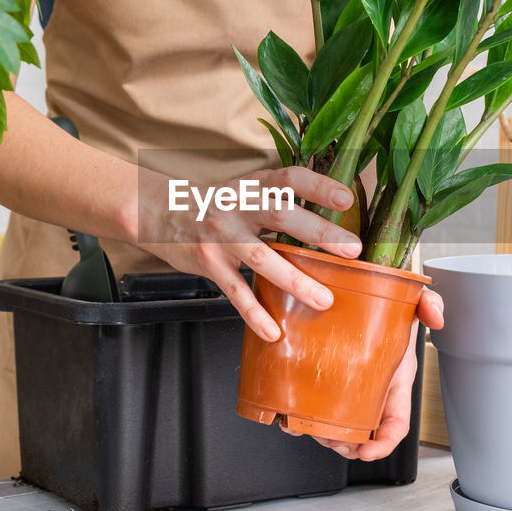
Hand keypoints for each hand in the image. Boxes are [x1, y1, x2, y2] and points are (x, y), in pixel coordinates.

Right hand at [138, 167, 361, 340]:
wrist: (158, 211)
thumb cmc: (216, 204)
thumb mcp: (245, 189)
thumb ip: (278, 200)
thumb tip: (328, 222)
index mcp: (253, 186)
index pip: (289, 179)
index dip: (318, 186)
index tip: (346, 199)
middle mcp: (238, 206)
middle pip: (281, 215)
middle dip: (319, 232)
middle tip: (352, 250)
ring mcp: (222, 237)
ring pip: (262, 258)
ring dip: (295, 280)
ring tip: (325, 300)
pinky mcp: (209, 264)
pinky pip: (236, 292)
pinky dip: (255, 314)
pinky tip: (274, 332)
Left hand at [288, 287, 444, 460]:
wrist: (360, 298)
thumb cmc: (386, 311)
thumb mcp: (411, 304)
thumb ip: (429, 304)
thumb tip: (437, 319)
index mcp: (395, 384)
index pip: (396, 425)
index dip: (384, 444)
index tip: (367, 452)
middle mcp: (372, 393)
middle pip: (363, 434)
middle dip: (347, 446)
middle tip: (332, 440)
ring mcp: (348, 391)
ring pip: (337, 427)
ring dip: (324, 436)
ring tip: (312, 429)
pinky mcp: (324, 384)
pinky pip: (314, 410)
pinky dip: (303, 419)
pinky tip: (294, 415)